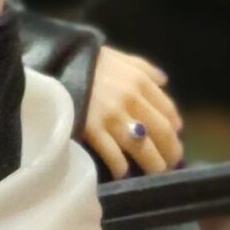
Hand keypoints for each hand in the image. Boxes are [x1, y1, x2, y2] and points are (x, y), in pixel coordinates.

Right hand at [83, 46, 182, 177]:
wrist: (54, 65)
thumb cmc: (86, 61)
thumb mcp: (118, 56)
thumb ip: (143, 67)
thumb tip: (164, 81)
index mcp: (140, 81)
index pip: (168, 109)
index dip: (175, 128)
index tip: (175, 138)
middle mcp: (131, 100)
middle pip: (161, 131)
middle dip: (170, 151)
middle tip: (171, 163)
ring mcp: (112, 117)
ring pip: (142, 147)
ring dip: (153, 163)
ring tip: (155, 172)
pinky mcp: (92, 130)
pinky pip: (113, 154)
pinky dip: (121, 166)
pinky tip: (123, 173)